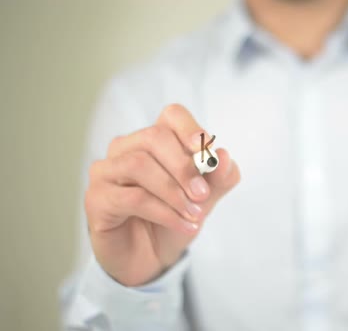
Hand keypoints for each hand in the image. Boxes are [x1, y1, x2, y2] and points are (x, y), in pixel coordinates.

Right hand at [84, 104, 239, 285]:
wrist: (150, 258)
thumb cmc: (173, 218)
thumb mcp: (204, 199)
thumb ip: (218, 178)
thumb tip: (224, 157)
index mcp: (154, 140)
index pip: (172, 115)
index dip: (190, 129)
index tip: (208, 155)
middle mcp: (126, 148)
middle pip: (154, 137)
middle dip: (184, 167)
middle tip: (203, 195)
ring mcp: (106, 171)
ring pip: (139, 165)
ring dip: (173, 192)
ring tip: (194, 215)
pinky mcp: (96, 198)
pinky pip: (131, 198)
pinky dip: (164, 212)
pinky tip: (183, 225)